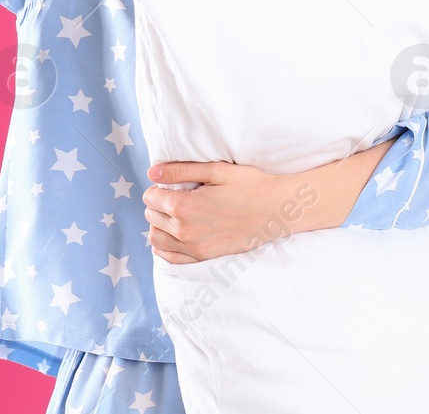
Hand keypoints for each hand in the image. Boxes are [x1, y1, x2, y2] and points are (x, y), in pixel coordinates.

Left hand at [143, 161, 316, 263]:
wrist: (276, 210)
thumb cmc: (249, 185)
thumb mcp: (215, 170)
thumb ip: (180, 170)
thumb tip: (151, 172)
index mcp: (185, 207)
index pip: (151, 198)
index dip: (158, 186)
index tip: (172, 183)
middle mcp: (186, 231)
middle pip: (151, 217)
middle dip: (157, 203)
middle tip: (175, 194)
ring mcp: (195, 248)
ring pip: (156, 240)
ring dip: (159, 225)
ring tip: (174, 214)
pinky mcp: (205, 258)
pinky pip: (171, 259)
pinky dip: (165, 247)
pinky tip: (174, 235)